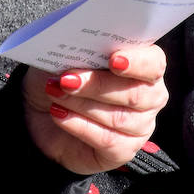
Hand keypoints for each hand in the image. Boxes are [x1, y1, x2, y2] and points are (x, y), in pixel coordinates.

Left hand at [22, 45, 167, 174]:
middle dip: (98, 85)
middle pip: (136, 93)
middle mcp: (149, 98)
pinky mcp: (123, 151)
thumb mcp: (65, 55)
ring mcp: (139, 127)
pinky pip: (106, 140)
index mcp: (143, 67)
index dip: (137, 62)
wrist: (39, 113)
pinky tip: (58, 113)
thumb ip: (80, 47)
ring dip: (82, 104)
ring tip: (55, 93)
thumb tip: (79, 42)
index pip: (154, 63)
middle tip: (67, 78)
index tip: (113, 59)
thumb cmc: (61, 76)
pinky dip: (79, 125)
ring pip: (119, 118)